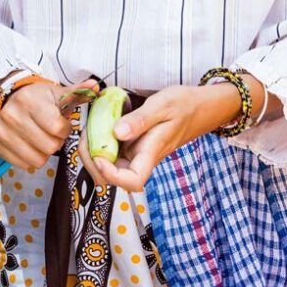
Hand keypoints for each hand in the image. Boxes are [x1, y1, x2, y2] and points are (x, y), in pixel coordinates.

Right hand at [0, 79, 88, 172]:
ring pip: (36, 159)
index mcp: (29, 101)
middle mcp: (12, 115)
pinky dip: (29, 158)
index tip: (62, 124)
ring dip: (43, 153)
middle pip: (49, 147)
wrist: (11, 98)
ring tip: (41, 139)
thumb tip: (95, 86)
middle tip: (51, 133)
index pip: (57, 129)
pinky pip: (22, 164)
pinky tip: (29, 145)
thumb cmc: (39, 99)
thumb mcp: (58, 93)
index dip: (65, 129)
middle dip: (55, 142)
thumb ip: (78, 92)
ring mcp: (1, 131)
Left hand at [86, 83, 240, 192]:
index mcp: (152, 152)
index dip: (112, 176)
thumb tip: (117, 132)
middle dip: (93, 165)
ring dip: (94, 154)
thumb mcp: (163, 105)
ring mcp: (138, 153)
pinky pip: (113, 152)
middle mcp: (142, 158)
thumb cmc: (185, 104)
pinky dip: (100, 143)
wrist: (201, 106)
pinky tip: (96, 128)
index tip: (99, 156)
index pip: (133, 181)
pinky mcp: (134, 145)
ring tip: (88, 132)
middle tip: (85, 140)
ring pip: (110, 166)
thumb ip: (140, 119)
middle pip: (115, 178)